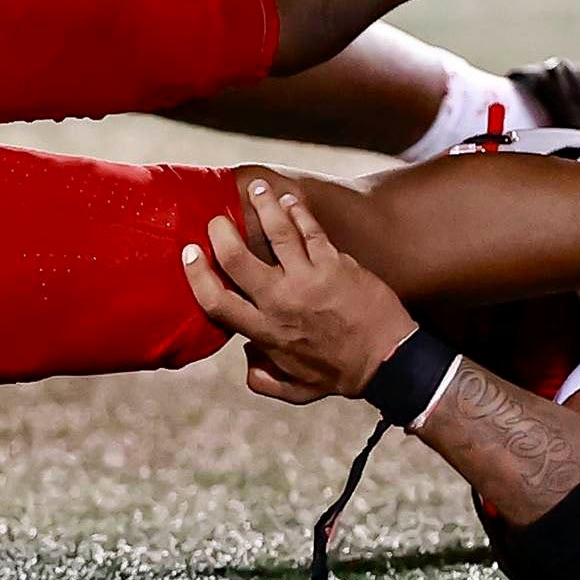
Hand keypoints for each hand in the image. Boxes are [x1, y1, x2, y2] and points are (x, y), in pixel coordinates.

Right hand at [180, 177, 417, 404]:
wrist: (389, 361)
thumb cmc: (341, 374)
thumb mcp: (296, 390)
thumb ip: (263, 380)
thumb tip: (245, 356)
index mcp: (265, 332)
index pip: (216, 301)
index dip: (197, 275)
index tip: (190, 253)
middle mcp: (281, 302)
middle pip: (237, 259)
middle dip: (221, 233)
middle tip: (216, 219)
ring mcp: (308, 280)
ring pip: (276, 233)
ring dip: (262, 207)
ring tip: (256, 190)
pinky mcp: (334, 264)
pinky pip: (310, 230)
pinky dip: (297, 212)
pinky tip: (289, 200)